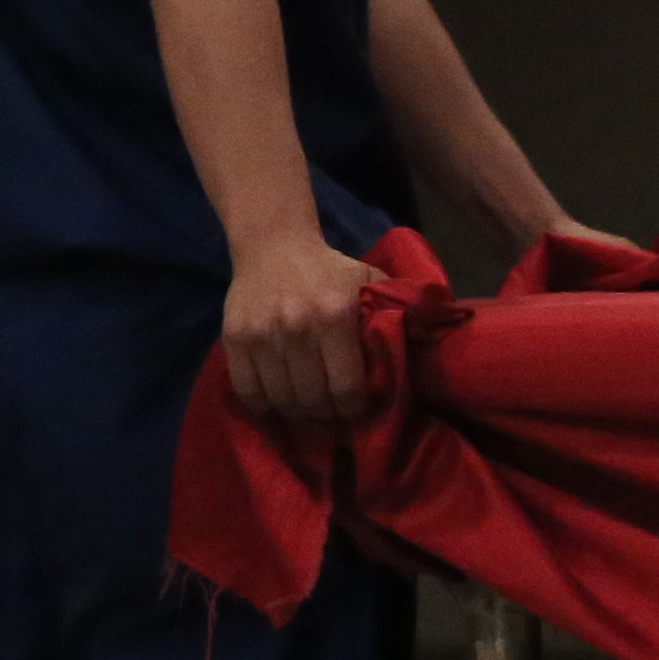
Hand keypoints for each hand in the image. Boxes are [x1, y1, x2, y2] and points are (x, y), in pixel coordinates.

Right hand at [219, 227, 376, 426]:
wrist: (274, 245)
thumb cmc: (329, 270)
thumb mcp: (369, 280)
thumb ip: (394, 311)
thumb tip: (423, 344)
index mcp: (335, 316)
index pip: (346, 386)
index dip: (353, 408)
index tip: (356, 410)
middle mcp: (297, 328)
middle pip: (313, 399)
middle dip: (327, 414)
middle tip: (332, 414)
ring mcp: (262, 335)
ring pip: (281, 400)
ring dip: (297, 413)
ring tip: (308, 409)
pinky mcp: (235, 338)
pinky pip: (247, 391)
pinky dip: (263, 405)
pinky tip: (278, 402)